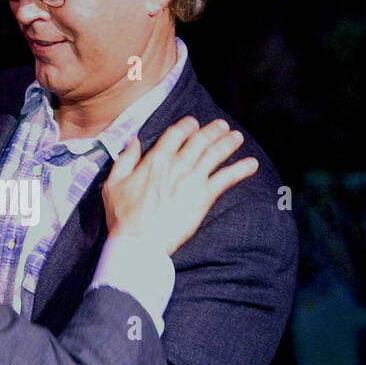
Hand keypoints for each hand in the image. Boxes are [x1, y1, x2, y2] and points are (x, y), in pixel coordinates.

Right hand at [102, 116, 257, 255]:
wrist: (139, 241)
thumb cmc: (123, 217)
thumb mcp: (113, 184)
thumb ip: (125, 159)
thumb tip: (134, 142)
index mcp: (155, 159)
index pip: (175, 134)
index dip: (187, 126)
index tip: (193, 123)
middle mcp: (177, 164)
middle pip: (199, 140)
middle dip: (212, 130)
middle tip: (221, 126)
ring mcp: (192, 179)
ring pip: (215, 154)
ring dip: (228, 143)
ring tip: (237, 137)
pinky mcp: (204, 196)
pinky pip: (227, 178)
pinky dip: (241, 169)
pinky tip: (252, 164)